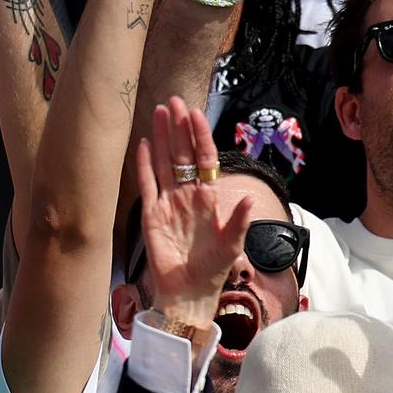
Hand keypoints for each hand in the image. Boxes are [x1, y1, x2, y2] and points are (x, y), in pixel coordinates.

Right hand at [137, 100, 250, 329]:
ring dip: (162, 137)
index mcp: (208, 198)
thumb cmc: (213, 270)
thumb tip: (247, 200)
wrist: (188, 291)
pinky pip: (147, 184)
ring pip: (164, 162)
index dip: (200, 136)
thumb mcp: (232, 245)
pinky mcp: (151, 214)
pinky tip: (145, 144)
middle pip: (182, 154)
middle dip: (179, 127)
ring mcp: (168, 202)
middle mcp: (187, 195)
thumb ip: (238, 221)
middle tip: (174, 101)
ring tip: (160, 111)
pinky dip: (145, 164)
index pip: (204, 159)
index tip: (196, 114)